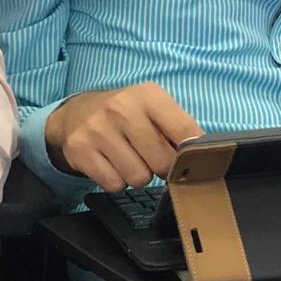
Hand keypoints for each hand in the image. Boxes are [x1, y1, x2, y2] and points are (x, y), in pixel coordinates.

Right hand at [44, 82, 201, 190]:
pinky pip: (114, 185)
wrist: (76, 113)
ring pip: (138, 178)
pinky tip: (110, 164)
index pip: (185, 131)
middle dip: (161, 168)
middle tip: (151, 158)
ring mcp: (98, 129)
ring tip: (128, 159)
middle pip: (162, 162)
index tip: (191, 162)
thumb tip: (204, 161)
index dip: (193, 154)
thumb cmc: (125, 115)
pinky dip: (116, 181)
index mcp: (147, 95)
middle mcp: (121, 108)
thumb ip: (179, 130)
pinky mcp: (79, 149)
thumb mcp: (153, 109)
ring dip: (137, 175)